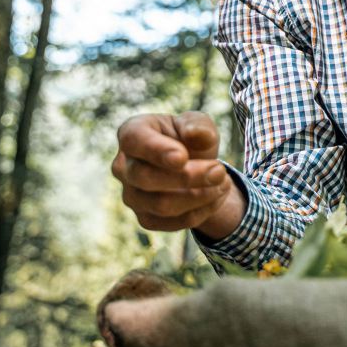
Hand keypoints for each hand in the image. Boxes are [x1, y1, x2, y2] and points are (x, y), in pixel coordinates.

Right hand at [112, 111, 242, 236]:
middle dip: (189, 176)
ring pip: (161, 205)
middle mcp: (123, 166)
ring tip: (223, 182)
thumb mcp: (198, 124)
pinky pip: (172, 222)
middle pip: (146, 177)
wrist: (197, 167)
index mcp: (132, 132)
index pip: (133, 140)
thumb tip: (195, 133)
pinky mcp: (145, 218)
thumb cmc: (191, 139)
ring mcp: (131, 195)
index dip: (156, 150)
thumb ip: (197, 124)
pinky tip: (216, 196)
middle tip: (220, 171)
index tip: (183, 157)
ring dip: (200, 196)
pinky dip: (201, 212)